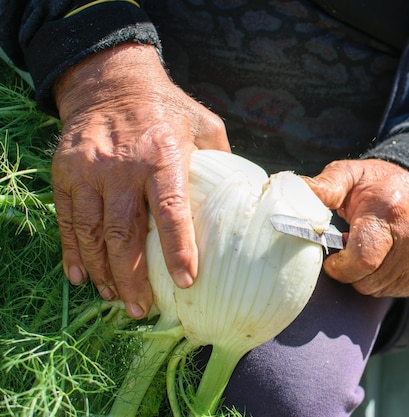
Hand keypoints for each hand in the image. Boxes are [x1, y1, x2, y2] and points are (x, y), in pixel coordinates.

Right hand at [53, 43, 229, 317]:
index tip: (186, 281)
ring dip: (103, 273)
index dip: (177, 249)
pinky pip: (67, 221)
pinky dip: (73, 253)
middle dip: (131, 279)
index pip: (170, 211)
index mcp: (163, 156)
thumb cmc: (166, 107)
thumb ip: (222, 160)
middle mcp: (122, 167)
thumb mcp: (204, 124)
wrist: (110, 81)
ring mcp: (89, 171)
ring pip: (92, 234)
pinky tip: (83, 277)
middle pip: (124, 234)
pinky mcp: (66, 174)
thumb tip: (245, 197)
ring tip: (115, 299)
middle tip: (141, 310)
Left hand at [305, 159, 408, 297]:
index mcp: (388, 211)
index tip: (332, 259)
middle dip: (350, 271)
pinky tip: (384, 257)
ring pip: (379, 289)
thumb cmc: (377, 184)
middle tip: (350, 248)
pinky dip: (383, 280)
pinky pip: (395, 291)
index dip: (340, 267)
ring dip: (366, 276)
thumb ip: (322, 187)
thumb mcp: (348, 175)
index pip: (362, 259)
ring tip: (369, 249)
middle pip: (368, 280)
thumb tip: (289, 190)